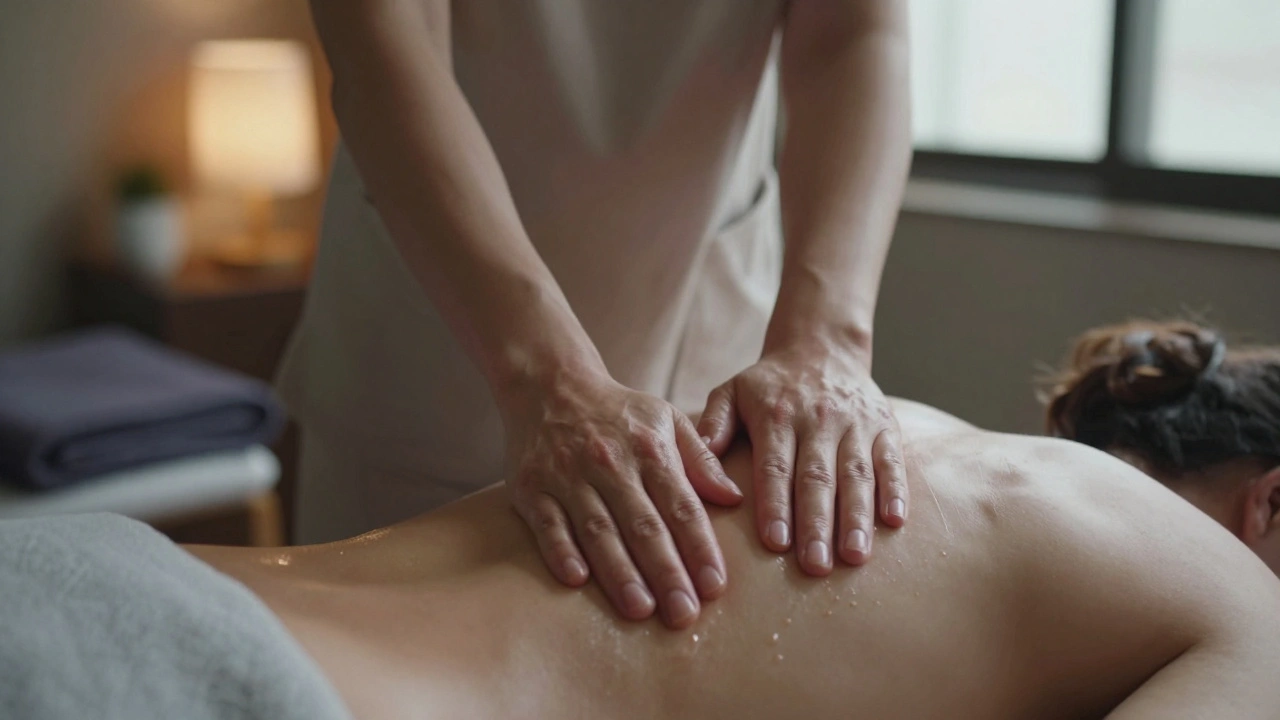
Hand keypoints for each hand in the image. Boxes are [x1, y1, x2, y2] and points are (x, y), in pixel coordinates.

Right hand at [502, 370, 743, 627]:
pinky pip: (547, 523)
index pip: (681, 506)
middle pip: (643, 525)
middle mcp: (610, 462)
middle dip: (666, 572)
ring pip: (598, 529)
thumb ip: (701, 460)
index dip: (700, 547)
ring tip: (640, 609)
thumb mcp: (666, 420)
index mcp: (649, 449)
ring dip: (619, 571)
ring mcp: (567, 475)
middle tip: (684, 613)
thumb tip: (735, 499)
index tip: (715, 586)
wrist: (550, 384)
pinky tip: (577, 580)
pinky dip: (560, 550)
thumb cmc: (618, 412)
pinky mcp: (530, 486)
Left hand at [696, 340, 906, 574]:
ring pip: (857, 474)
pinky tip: (893, 522)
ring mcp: (855, 423)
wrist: (821, 348)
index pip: (775, 466)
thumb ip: (713, 425)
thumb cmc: (769, 385)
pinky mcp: (884, 426)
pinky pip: (892, 460)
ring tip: (854, 556)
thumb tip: (693, 464)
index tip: (776, 543)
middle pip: (817, 477)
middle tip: (815, 566)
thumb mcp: (732, 392)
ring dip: (856, 517)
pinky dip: (895, 490)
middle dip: (816, 524)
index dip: (776, 505)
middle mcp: (818, 419)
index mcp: (776, 415)